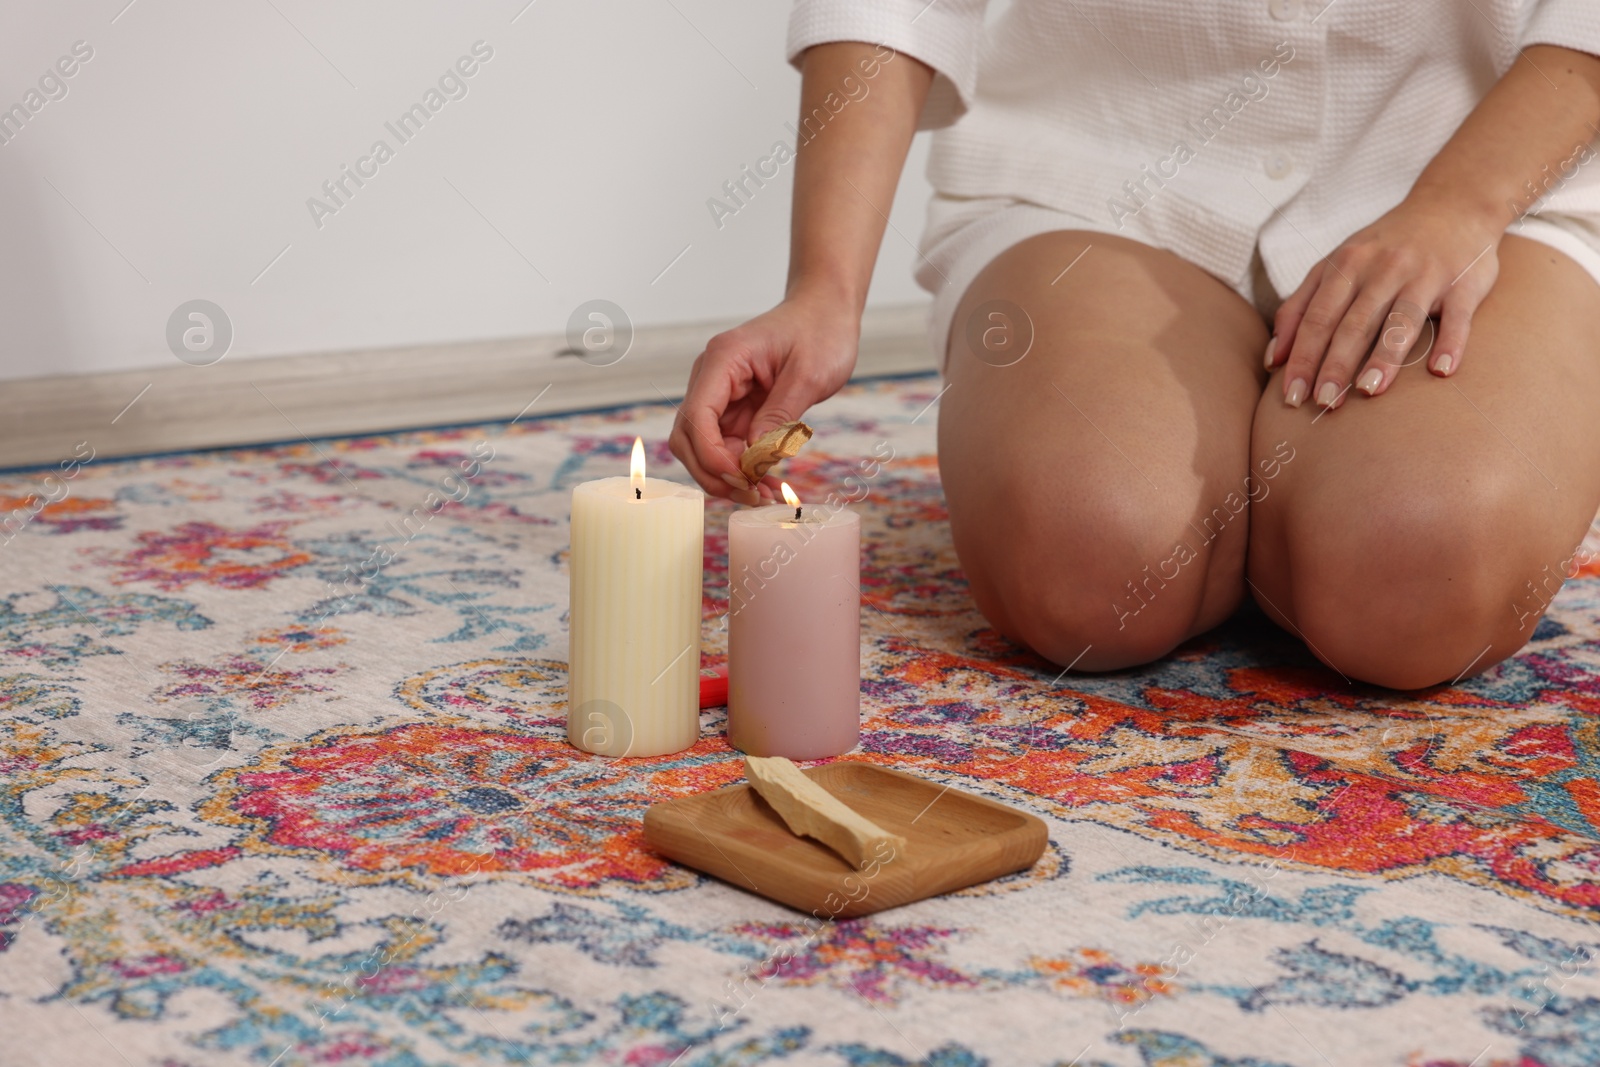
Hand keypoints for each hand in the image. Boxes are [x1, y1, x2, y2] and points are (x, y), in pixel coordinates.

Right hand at [668, 289, 858, 503]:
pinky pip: (727, 446)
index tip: (744, 479)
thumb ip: (779, 416)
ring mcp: (720, 394)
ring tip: (765, 494)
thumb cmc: (820, 332)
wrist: (825, 312)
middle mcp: (711, 376)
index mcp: (724, 359)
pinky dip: (742, 469)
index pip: (697, 416)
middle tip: (753, 495)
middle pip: (688, 437)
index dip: (713, 456)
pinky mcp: (734, 408)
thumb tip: (753, 456)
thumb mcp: (809, 375)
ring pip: (703, 448)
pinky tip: (767, 483)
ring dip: (727, 476)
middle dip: (714, 473)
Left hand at [1266, 195, 1502, 408]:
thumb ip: (1300, 307)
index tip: (1290, 395)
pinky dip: (1451, 342)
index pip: (1317, 318)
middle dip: (1335, 365)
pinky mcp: (1464, 283)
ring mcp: (1425, 274)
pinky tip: (1441, 371)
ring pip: (1401, 319)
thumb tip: (1272, 359)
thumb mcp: (1335, 265)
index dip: (1302, 357)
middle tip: (1324, 403)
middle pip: (1354, 323)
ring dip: (1385, 356)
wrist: (1453, 205)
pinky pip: (1458, 316)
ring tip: (1369, 390)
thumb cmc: (1383, 249)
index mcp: (1347, 266)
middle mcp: (1383, 268)